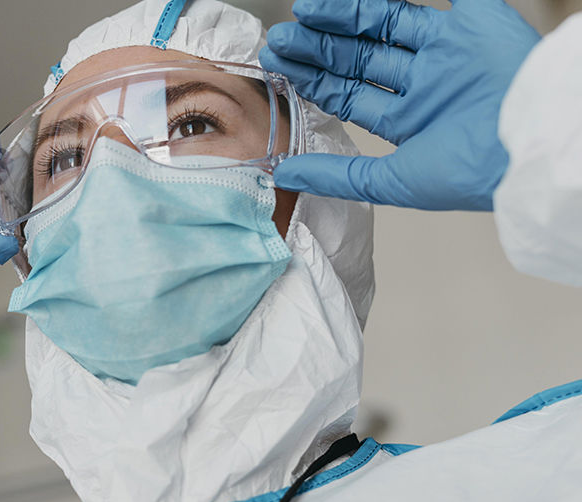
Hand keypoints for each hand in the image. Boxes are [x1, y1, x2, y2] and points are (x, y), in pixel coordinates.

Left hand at [259, 0, 540, 210]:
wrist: (529, 143)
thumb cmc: (469, 173)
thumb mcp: (389, 180)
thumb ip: (335, 175)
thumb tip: (280, 173)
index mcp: (410, 120)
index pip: (350, 94)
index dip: (314, 79)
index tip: (278, 68)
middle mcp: (426, 83)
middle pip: (361, 57)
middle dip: (319, 48)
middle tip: (280, 40)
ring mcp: (448, 50)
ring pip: (385, 22)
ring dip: (342, 16)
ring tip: (304, 12)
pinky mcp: (475, 18)